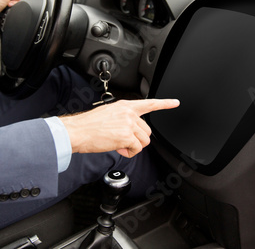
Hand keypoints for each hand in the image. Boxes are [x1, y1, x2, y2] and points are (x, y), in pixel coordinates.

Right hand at [59, 99, 179, 157]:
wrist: (78, 131)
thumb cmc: (88, 125)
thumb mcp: (108, 114)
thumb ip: (123, 119)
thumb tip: (129, 131)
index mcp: (124, 106)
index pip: (149, 103)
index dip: (164, 104)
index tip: (175, 102)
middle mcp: (129, 113)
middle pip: (147, 130)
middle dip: (137, 139)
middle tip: (123, 142)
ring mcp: (128, 124)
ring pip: (144, 141)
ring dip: (133, 146)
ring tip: (119, 145)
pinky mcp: (127, 136)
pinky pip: (137, 149)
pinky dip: (129, 152)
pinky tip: (119, 148)